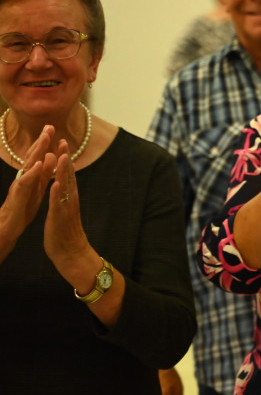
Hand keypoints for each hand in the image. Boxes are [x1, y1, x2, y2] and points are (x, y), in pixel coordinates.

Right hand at [0, 126, 57, 261]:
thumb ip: (43, 173)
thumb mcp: (36, 188)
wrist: (8, 227)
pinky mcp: (18, 198)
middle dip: (41, 141)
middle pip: (32, 157)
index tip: (52, 127)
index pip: (38, 156)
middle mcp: (23, 178)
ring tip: (44, 139)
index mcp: (30, 176)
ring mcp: (19, 187)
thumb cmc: (23, 207)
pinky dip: (31, 174)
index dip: (44, 143)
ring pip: (27, 167)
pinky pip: (25, 184)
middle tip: (49, 126)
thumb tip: (50, 156)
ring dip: (36, 152)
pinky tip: (37, 165)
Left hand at [43, 142, 89, 263]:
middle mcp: (70, 199)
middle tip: (63, 140)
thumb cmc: (64, 233)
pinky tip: (55, 183)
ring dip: (63, 171)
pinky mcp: (60, 218)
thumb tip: (61, 185)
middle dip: (65, 158)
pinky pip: (59, 203)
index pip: (66, 174)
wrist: (71, 254)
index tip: (62, 143)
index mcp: (69, 197)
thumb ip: (63, 197)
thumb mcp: (62, 211)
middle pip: (68, 175)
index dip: (63, 158)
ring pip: (65, 186)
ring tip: (61, 155)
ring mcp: (67, 208)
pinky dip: (57, 193)